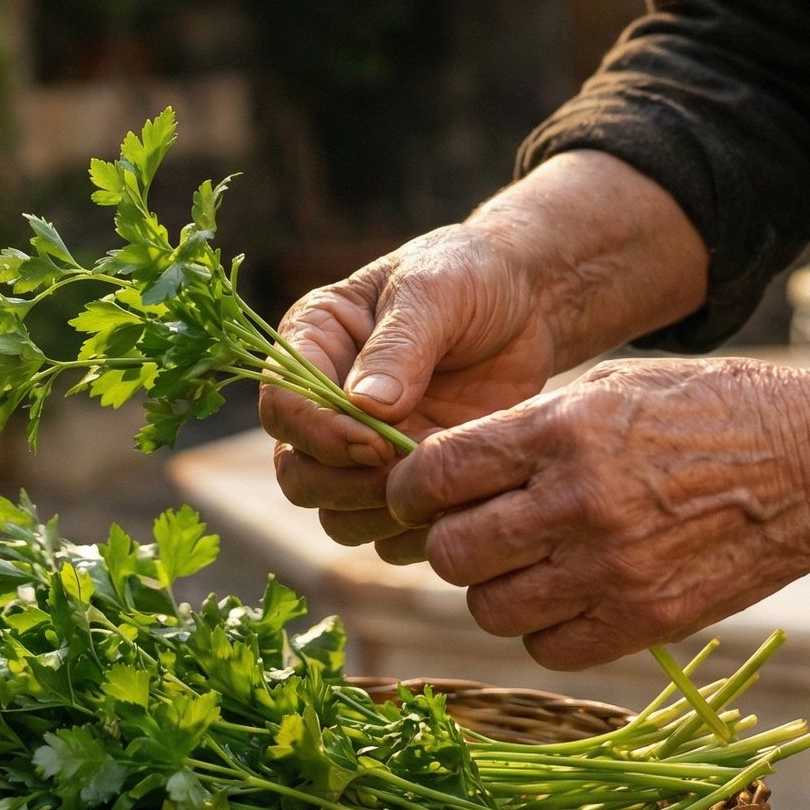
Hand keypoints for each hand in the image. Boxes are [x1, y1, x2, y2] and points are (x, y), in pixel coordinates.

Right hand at [261, 225, 561, 562]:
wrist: (527, 303)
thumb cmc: (470, 277)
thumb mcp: (435, 289)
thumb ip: (399, 344)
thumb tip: (364, 406)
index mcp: (312, 345)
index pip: (282, 407)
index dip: (321, 434)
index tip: (378, 443)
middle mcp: (325, 405)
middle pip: (297, 474)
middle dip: (346, 486)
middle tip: (408, 473)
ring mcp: (364, 449)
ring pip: (336, 515)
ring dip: (381, 515)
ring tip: (437, 490)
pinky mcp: (406, 480)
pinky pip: (388, 531)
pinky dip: (416, 532)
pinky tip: (459, 506)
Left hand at [385, 356, 809, 668]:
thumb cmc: (708, 413)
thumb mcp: (609, 391)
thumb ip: (527, 431)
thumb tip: (441, 467)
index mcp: (562, 431)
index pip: (436, 473)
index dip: (408, 488)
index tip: (414, 493)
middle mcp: (578, 502)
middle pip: (450, 550)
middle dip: (446, 542)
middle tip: (468, 532)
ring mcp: (612, 569)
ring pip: (490, 607)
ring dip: (493, 589)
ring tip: (522, 564)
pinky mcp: (645, 620)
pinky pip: (548, 648)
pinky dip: (543, 630)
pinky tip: (565, 598)